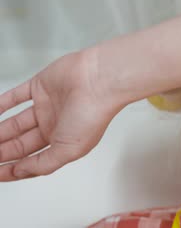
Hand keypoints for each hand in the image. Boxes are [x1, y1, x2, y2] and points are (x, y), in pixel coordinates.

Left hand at [0, 51, 124, 180]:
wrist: (99, 81)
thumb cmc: (93, 114)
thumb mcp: (69, 150)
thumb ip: (43, 164)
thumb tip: (21, 171)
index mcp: (63, 142)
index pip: (32, 161)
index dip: (12, 169)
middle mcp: (54, 125)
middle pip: (20, 143)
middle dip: (2, 152)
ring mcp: (46, 106)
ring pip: (15, 123)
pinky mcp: (40, 87)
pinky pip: (15, 97)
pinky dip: (1, 104)